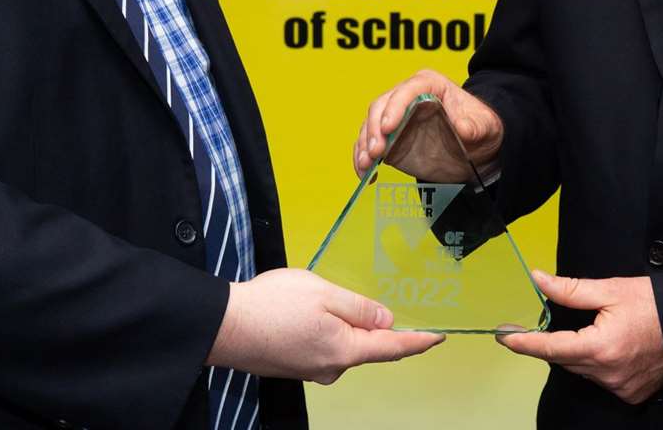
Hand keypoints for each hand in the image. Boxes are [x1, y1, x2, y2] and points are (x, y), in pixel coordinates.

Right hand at [207, 268, 442, 383]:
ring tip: (319, 298)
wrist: (224, 325)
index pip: (392, 348)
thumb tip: (386, 320)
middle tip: (367, 298)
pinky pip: (321, 347)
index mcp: (345, 350)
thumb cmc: (272, 306)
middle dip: (371, 325)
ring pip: (341, 346)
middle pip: (366, 347)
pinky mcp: (294, 366)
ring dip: (341, 324)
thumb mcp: (324, 293)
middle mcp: (331, 368)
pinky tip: (304, 313)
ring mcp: (311, 370)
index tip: (438, 337)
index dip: (417, 341)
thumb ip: (359, 308)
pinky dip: (323, 330)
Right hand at [354, 69, 503, 181]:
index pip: (407, 90)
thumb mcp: (484, 126)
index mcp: (429, 85)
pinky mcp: (389, 137)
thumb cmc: (479, 126)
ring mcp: (395, 116)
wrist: (476, 144)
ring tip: (365, 165)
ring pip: (370, 125)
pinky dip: (363, 157)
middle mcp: (406, 96)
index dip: (394, 107)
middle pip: (381, 106)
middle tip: (375, 152)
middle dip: (374, 129)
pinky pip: (369, 143)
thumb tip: (462, 127)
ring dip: (364, 145)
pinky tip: (365, 173)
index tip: (388, 128)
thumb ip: (474, 126)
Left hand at [498, 271, 662, 404]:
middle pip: (564, 359)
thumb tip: (538, 280)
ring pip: (581, 369)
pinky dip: (597, 364)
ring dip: (578, 352)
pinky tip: (611, 346)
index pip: (550, 347)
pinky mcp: (631, 394)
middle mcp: (608, 373)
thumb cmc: (657, 305)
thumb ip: (570, 289)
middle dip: (554, 341)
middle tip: (551, 322)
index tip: (503, 337)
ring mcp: (620, 387)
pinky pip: (600, 379)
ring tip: (595, 329)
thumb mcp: (611, 289)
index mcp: (600, 347)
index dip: (523, 342)